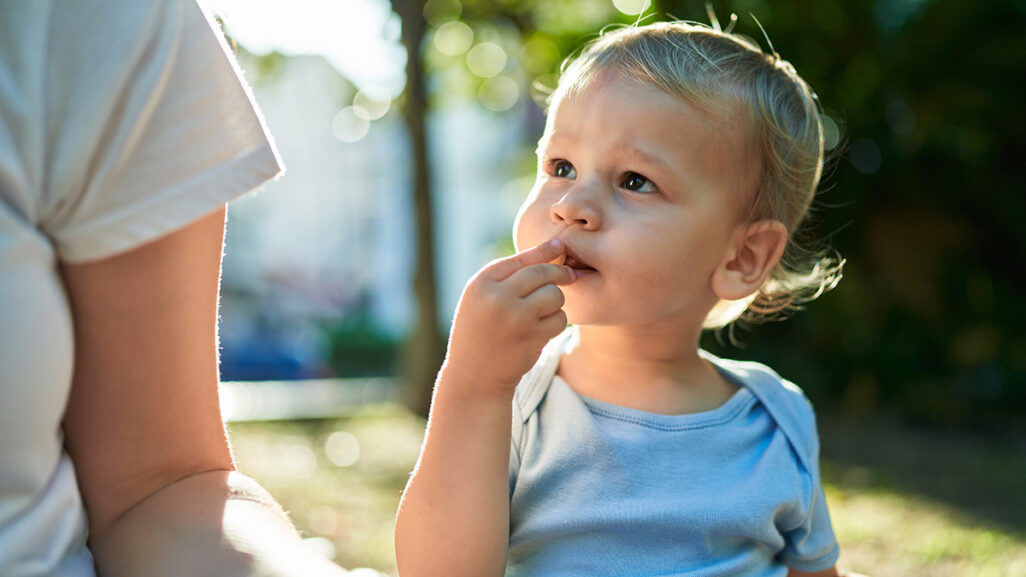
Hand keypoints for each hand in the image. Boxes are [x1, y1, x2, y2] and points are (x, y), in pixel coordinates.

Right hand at [442, 239, 576, 397]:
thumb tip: (553, 248)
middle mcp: (497, 297)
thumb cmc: (480, 332)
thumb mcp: (481, 299)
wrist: (474, 377)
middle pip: (541, 273)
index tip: (560, 247)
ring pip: (554, 295)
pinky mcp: (532, 338)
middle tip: (569, 275)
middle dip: (559, 273)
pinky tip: (543, 330)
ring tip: (542, 313)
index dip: (544, 251)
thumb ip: (509, 275)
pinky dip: (557, 323)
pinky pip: (559, 319)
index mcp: (481, 284)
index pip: (520, 259)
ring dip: (556, 302)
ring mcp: (515, 318)